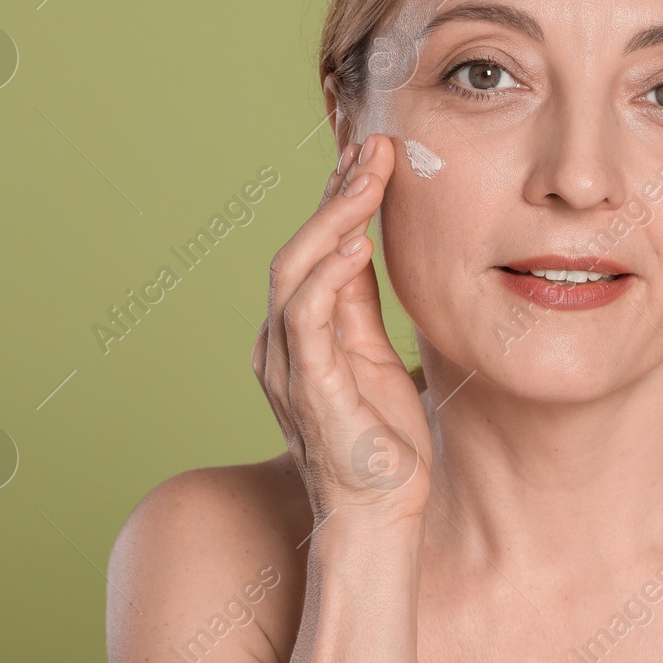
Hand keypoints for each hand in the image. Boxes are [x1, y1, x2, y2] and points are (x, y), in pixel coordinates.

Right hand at [252, 134, 432, 526]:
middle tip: (374, 146)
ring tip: (370, 176)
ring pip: (293, 273)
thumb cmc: (382, 443)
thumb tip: (362, 242)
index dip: (334, 198)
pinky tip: (358, 244)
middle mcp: (280, 345)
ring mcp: (288, 367)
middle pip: (296, 250)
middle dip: (335, 193)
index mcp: (296, 335)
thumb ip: (359, 306)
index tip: (367, 152)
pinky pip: (306, 319)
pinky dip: (327, 276)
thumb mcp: (374, 357)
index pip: (310, 251)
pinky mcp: (309, 390)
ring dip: (333, 218)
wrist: (381, 515)